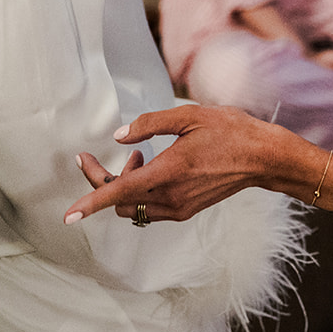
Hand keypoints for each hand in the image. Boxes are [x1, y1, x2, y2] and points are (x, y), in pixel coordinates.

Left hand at [64, 103, 311, 224]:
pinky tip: (153, 167)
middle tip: (99, 156)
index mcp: (169, 172)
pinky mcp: (187, 210)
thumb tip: (119, 137)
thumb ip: (149, 125)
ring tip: (137, 156)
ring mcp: (179, 207)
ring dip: (123, 187)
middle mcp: (171, 196)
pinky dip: (140, 192)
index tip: (68, 215)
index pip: (118, 192)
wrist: (264, 158)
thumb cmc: (231, 132)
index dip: (90, 202)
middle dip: (102, 181)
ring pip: (133, 208)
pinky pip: (150, 209)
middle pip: (119, 201)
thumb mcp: (190, 116)